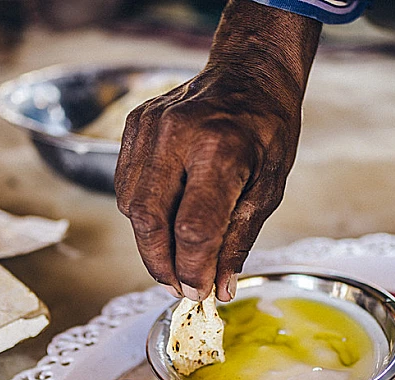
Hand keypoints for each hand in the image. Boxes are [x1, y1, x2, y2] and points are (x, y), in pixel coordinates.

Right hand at [115, 0, 320, 301]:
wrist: (250, 74)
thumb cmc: (267, 130)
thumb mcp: (269, 188)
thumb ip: (238, 240)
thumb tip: (218, 289)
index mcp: (222, 149)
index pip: (194, 229)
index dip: (193, 270)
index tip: (199, 291)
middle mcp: (179, 134)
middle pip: (150, 220)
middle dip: (161, 264)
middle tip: (177, 286)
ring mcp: (151, 125)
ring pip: (131, 206)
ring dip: (149, 242)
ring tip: (173, 257)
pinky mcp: (135, 124)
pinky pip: (125, 183)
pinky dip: (141, 213)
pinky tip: (165, 220)